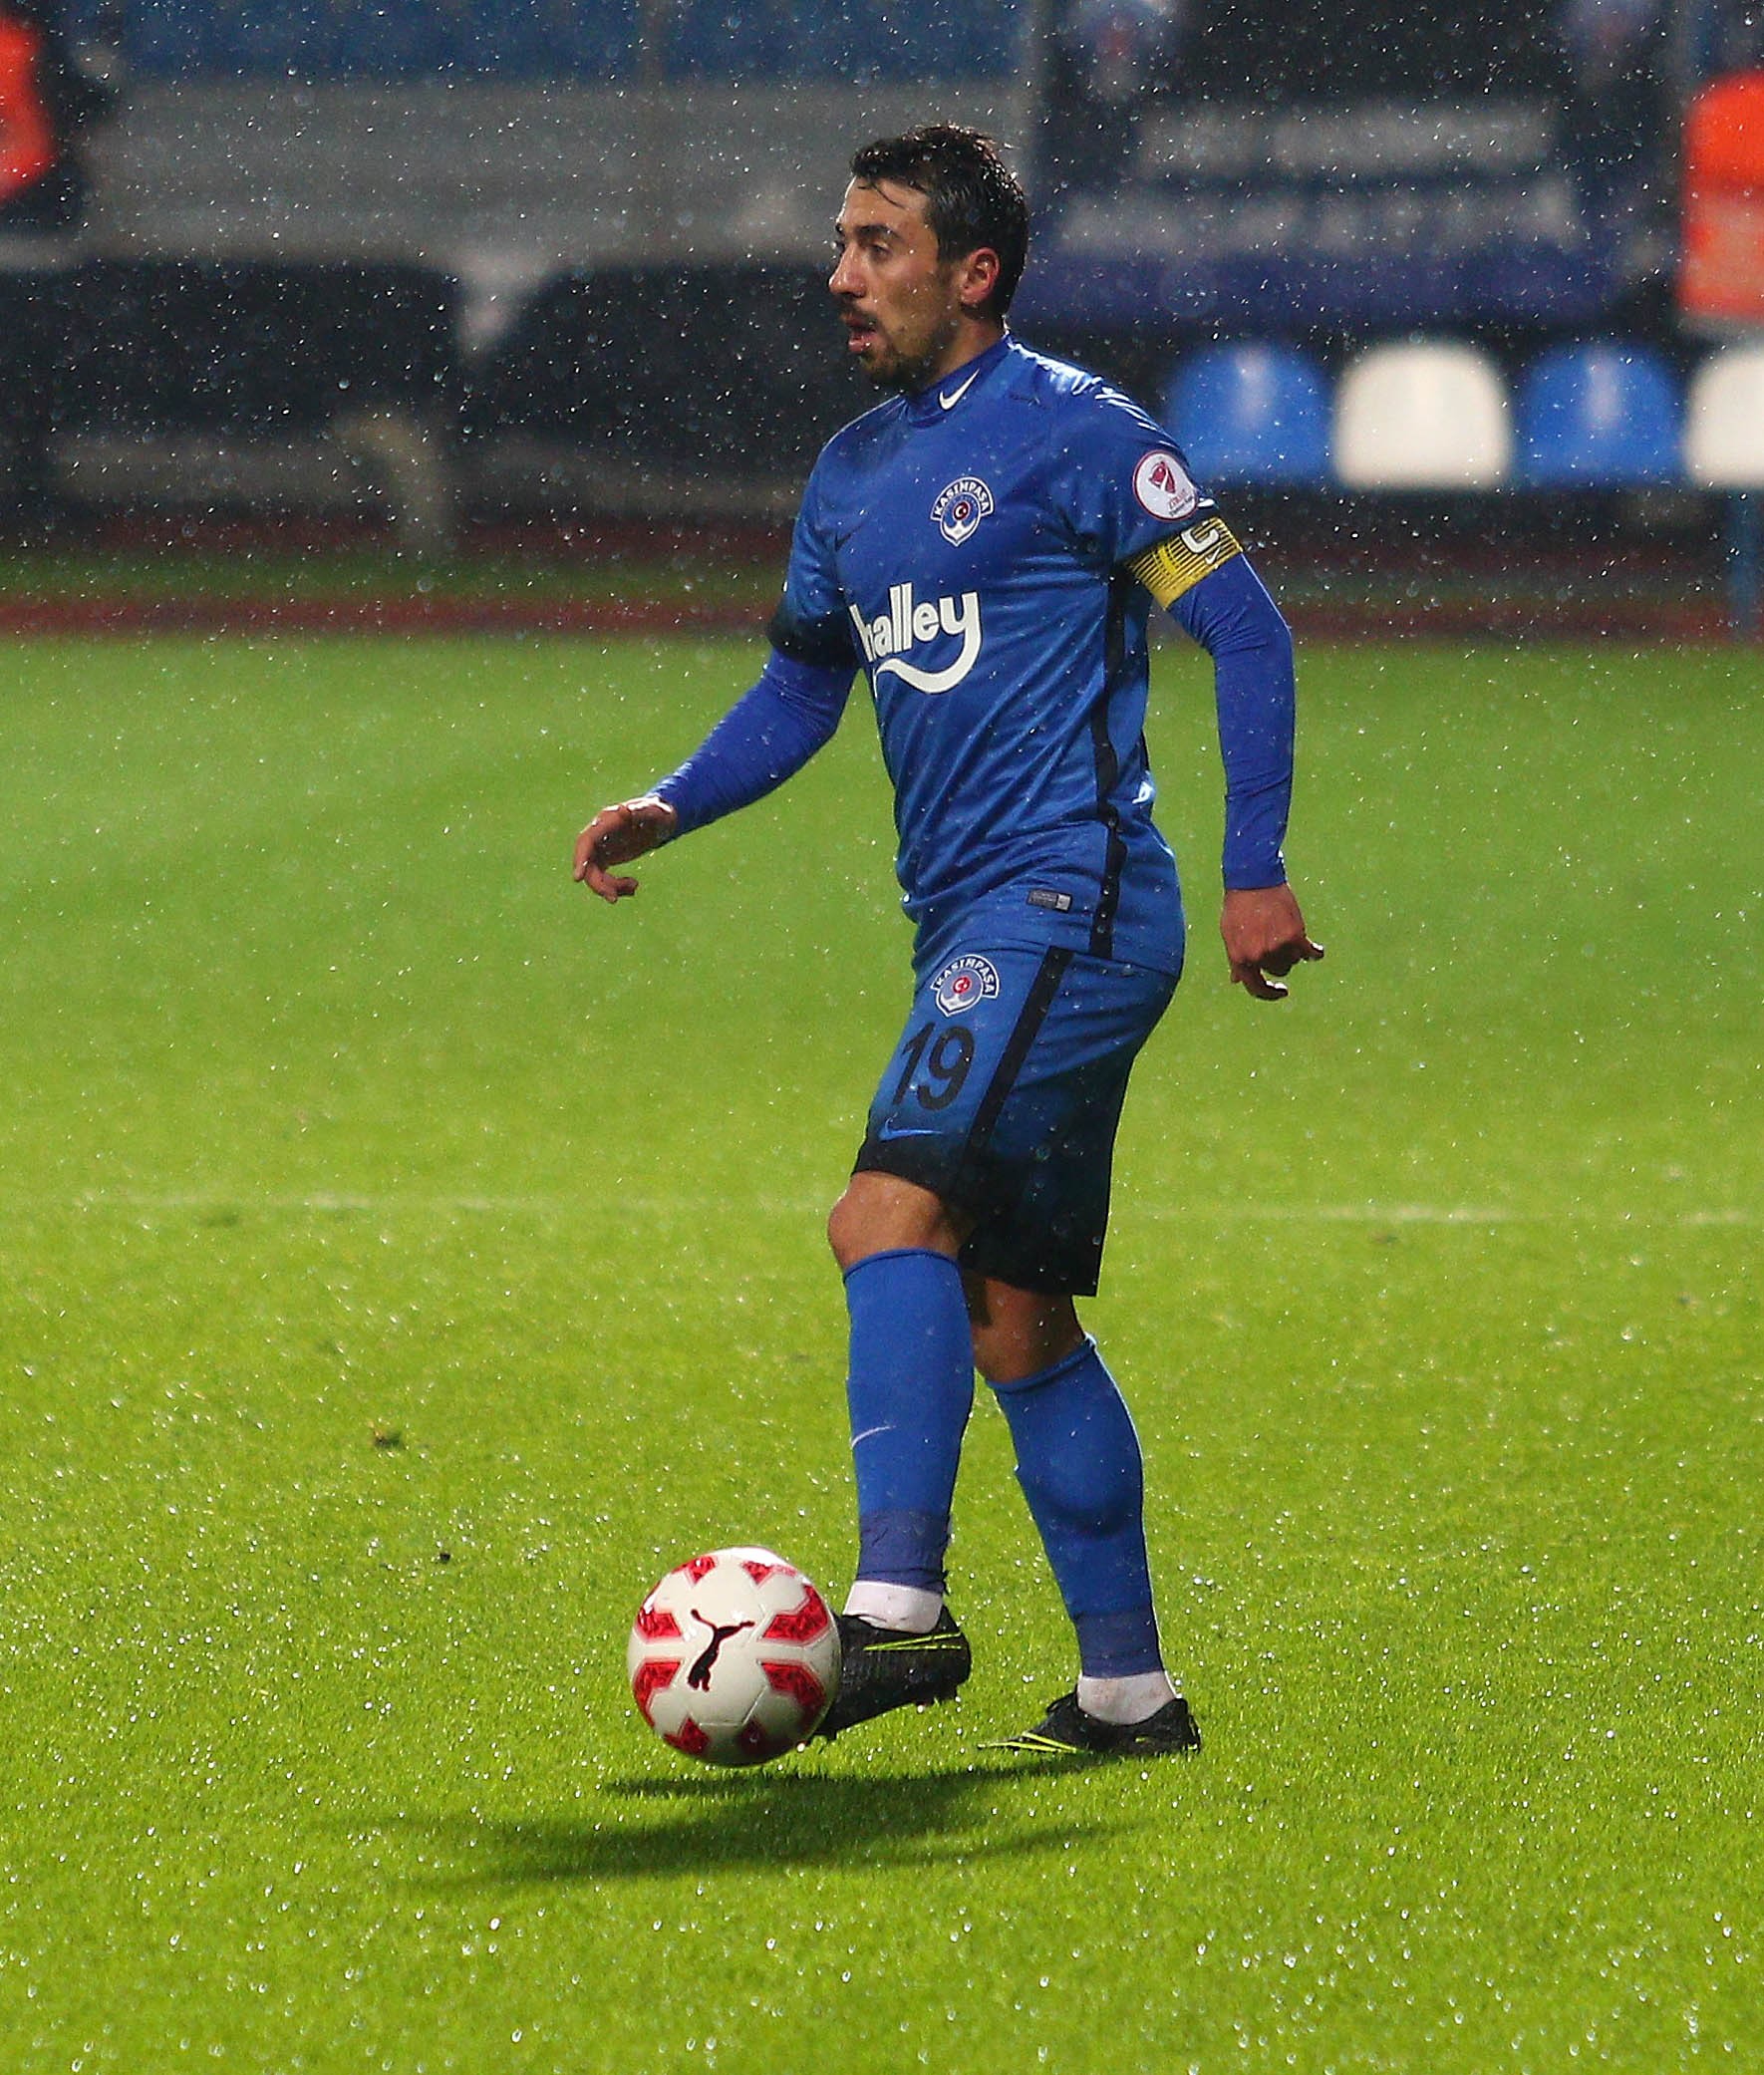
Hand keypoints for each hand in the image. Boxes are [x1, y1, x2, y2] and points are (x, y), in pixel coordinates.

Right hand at [573, 795, 677, 902]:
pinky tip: (634, 887)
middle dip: (597, 883)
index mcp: (606, 821)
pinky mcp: (606, 858)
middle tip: (613, 899)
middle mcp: (599, 835)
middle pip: (588, 863)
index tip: (577, 878)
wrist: (661, 819)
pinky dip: (616, 887)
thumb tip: (625, 809)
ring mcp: (601, 847)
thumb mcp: (654, 810)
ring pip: (595, 874)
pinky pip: (603, 878)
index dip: (580, 859)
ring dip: (610, 887)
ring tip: (634, 888)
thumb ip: (640, 811)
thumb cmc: (658, 812)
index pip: (586, 841)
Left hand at [1221, 884, 1323, 1001]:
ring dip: (1292, 950)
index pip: (1256, 987)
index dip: (1269, 993)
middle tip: (1277, 938)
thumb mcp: (1230, 934)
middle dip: (1280, 959)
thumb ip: (1236, 958)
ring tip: (1285, 929)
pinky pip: (1310, 953)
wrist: (1253, 879)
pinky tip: (1317, 951)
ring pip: (1293, 960)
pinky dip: (1315, 953)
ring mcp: (1277, 947)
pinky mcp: (1295, 936)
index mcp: (1240, 958)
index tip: (1281, 991)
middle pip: (1279, 970)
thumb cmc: (1239, 905)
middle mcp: (1259, 956)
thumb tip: (1236, 980)